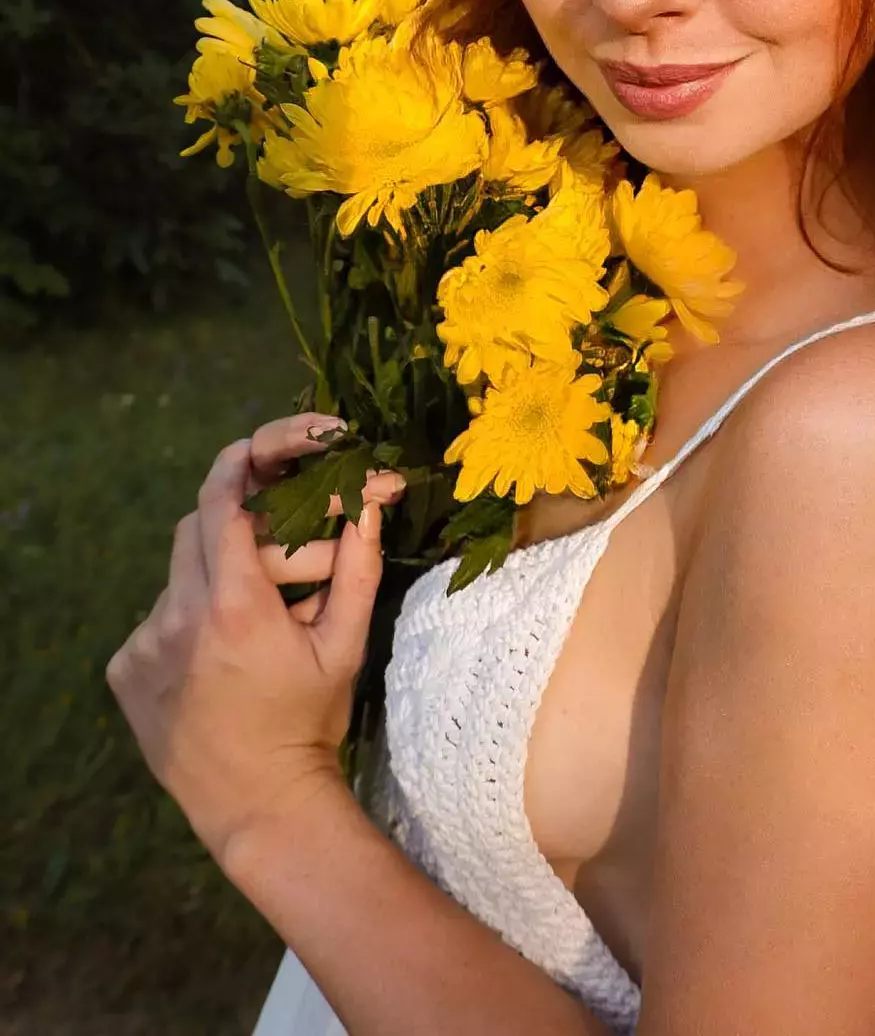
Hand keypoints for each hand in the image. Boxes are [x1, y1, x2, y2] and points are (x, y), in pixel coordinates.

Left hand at [105, 418, 405, 867]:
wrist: (258, 804)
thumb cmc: (310, 722)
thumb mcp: (345, 643)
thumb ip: (356, 566)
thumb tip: (371, 501)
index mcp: (235, 604)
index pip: (222, 500)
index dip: (244, 462)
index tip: (268, 449)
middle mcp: (178, 616)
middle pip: (199, 526)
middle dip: (242, 521)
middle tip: (283, 544)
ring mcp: (144, 643)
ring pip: (179, 571)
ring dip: (218, 572)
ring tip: (259, 614)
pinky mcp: (125, 669)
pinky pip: (160, 615)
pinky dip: (192, 615)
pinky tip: (224, 653)